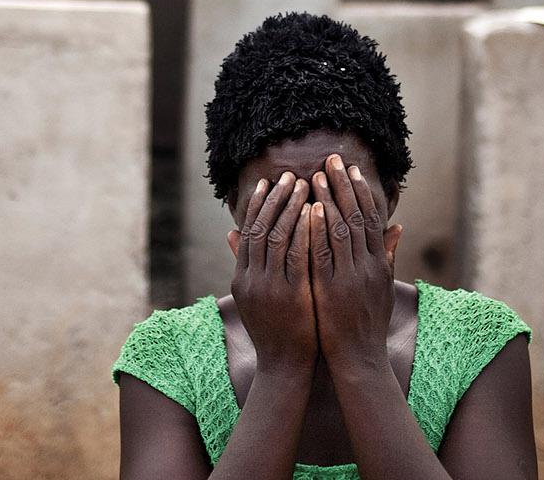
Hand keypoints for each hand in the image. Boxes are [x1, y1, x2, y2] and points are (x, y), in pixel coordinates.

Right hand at [229, 171, 315, 374]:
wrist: (284, 367)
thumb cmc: (273, 329)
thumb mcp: (252, 295)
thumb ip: (244, 263)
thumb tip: (229, 233)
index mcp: (241, 277)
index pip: (248, 231)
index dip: (257, 204)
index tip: (268, 181)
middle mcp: (251, 278)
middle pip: (261, 227)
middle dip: (276, 198)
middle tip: (289, 175)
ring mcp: (269, 286)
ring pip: (278, 236)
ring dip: (291, 207)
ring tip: (305, 184)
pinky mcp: (291, 295)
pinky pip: (297, 255)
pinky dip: (304, 230)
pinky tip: (314, 212)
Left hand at [308, 155, 401, 372]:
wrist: (360, 359)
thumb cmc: (368, 323)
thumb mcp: (383, 287)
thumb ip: (388, 255)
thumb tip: (399, 227)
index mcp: (379, 263)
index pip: (370, 218)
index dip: (359, 191)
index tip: (349, 169)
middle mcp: (368, 266)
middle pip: (356, 216)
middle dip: (343, 185)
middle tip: (331, 159)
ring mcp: (351, 276)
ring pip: (340, 229)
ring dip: (329, 200)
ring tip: (317, 176)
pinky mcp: (332, 289)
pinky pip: (324, 253)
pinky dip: (319, 229)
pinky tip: (311, 210)